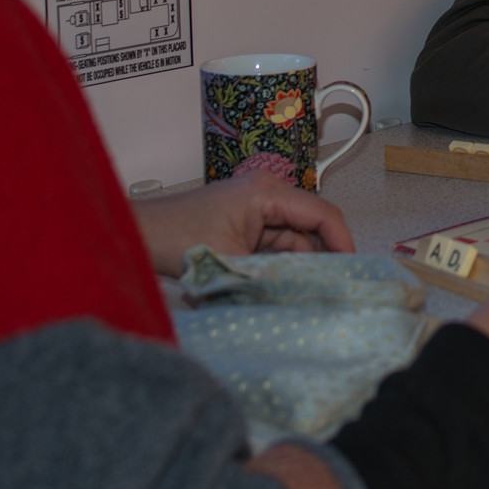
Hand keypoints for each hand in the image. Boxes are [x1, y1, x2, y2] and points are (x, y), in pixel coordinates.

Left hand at [131, 172, 354, 275]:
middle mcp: (268, 194)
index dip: (343, 242)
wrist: (135, 235)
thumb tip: (308, 296)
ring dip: (301, 266)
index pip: (323, 213)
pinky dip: (282, 266)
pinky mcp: (246, 224)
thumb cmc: (176, 238)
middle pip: (313, 227)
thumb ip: (273, 274)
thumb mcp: (231, 260)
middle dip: (324, 258)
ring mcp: (257, 209)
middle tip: (336, 291)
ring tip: (311, 295)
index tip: (352, 273)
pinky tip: (286, 288)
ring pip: (296, 240)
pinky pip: (277, 246)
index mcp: (268, 192)